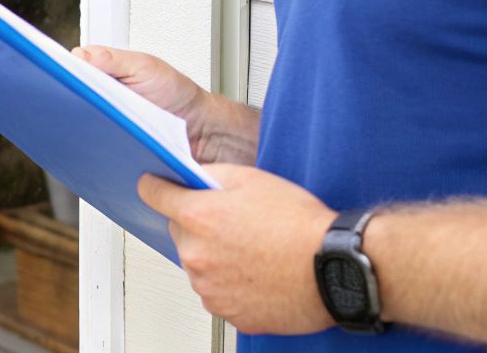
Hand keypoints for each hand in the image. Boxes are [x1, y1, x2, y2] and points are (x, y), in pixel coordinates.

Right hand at [73, 46, 259, 164]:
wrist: (202, 132)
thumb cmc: (178, 95)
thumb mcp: (147, 67)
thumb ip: (114, 59)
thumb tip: (80, 55)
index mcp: (105, 73)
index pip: (71, 70)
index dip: (60, 73)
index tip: (50, 76)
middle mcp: (101, 97)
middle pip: (70, 98)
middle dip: (63, 101)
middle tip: (63, 104)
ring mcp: (105, 122)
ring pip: (78, 125)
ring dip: (76, 127)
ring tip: (80, 126)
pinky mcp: (111, 147)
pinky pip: (93, 148)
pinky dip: (91, 148)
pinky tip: (94, 147)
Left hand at [139, 164, 336, 334]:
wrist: (334, 268)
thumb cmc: (300, 225)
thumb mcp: (253, 178)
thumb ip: (211, 174)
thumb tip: (190, 176)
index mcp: (198, 217)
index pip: (152, 195)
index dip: (156, 186)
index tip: (156, 185)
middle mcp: (196, 255)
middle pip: (179, 232)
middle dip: (198, 225)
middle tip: (234, 222)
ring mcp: (209, 288)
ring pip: (198, 264)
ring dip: (215, 256)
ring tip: (254, 249)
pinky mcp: (227, 313)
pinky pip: (217, 292)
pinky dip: (230, 283)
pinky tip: (258, 272)